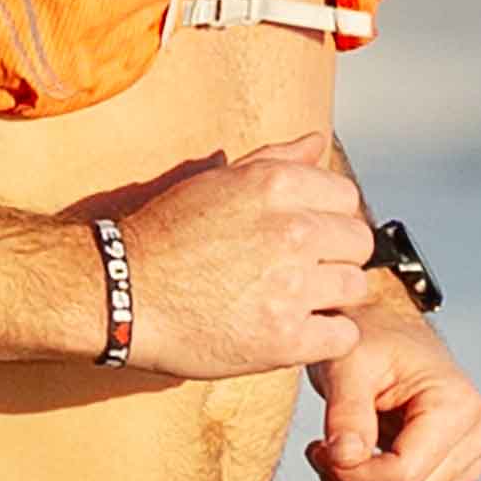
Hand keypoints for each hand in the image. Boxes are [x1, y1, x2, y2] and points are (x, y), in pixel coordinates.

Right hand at [113, 132, 375, 378]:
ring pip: (354, 288)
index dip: (329, 218)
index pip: (346, 197)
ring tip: (296, 301)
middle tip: (303, 270)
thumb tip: (318, 142)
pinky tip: (297, 330)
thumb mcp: (217, 182)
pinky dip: (326, 336)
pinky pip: (343, 336)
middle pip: (358, 242)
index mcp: (276, 186)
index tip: (309, 235)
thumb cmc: (166, 235)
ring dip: (331, 297)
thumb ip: (277, 160)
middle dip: (336, 256)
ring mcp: (291, 286)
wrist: (122, 293)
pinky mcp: (285, 338)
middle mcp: (291, 230)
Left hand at [306, 303, 480, 480]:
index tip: (318, 449)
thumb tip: (344, 459)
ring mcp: (470, 458)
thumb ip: (346, 412)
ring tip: (336, 452)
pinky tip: (357, 460)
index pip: (404, 474)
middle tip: (320, 451)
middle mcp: (477, 435)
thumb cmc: (368, 338)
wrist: (385, 328)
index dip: (353, 475)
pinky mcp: (455, 473)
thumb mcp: (347, 363)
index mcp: (458, 405)